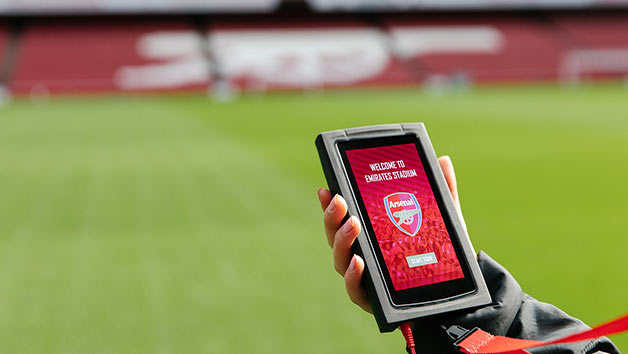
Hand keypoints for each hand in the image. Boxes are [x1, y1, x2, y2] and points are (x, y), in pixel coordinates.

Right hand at [317, 156, 462, 312]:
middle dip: (332, 217)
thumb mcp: (442, 221)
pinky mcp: (371, 300)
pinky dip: (352, 275)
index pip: (343, 217)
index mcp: (369, 235)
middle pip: (335, 235)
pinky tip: (358, 262)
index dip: (330, 203)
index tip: (326, 187)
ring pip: (340, 259)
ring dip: (342, 240)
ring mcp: (362, 278)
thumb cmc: (438, 256)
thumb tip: (443, 160)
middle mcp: (360, 254)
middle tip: (340, 200)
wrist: (453, 295)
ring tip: (353, 224)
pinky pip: (355, 289)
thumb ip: (442, 192)